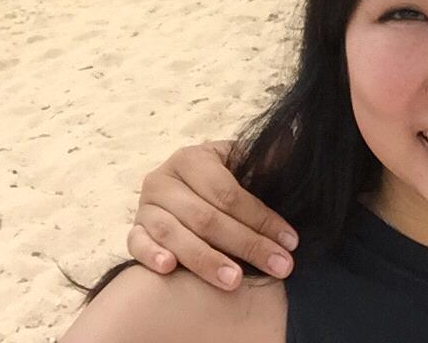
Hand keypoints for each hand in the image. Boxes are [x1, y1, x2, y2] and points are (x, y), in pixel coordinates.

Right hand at [127, 140, 299, 289]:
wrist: (181, 191)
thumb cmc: (217, 182)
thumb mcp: (238, 166)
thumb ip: (263, 162)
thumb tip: (293, 147)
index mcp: (192, 159)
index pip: (229, 193)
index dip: (261, 218)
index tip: (290, 242)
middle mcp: (164, 179)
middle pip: (206, 217)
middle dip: (247, 244)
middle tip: (279, 267)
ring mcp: (146, 206)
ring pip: (174, 234)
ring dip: (205, 259)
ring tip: (235, 280)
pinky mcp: (134, 230)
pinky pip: (136, 244)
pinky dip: (151, 255)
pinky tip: (169, 268)